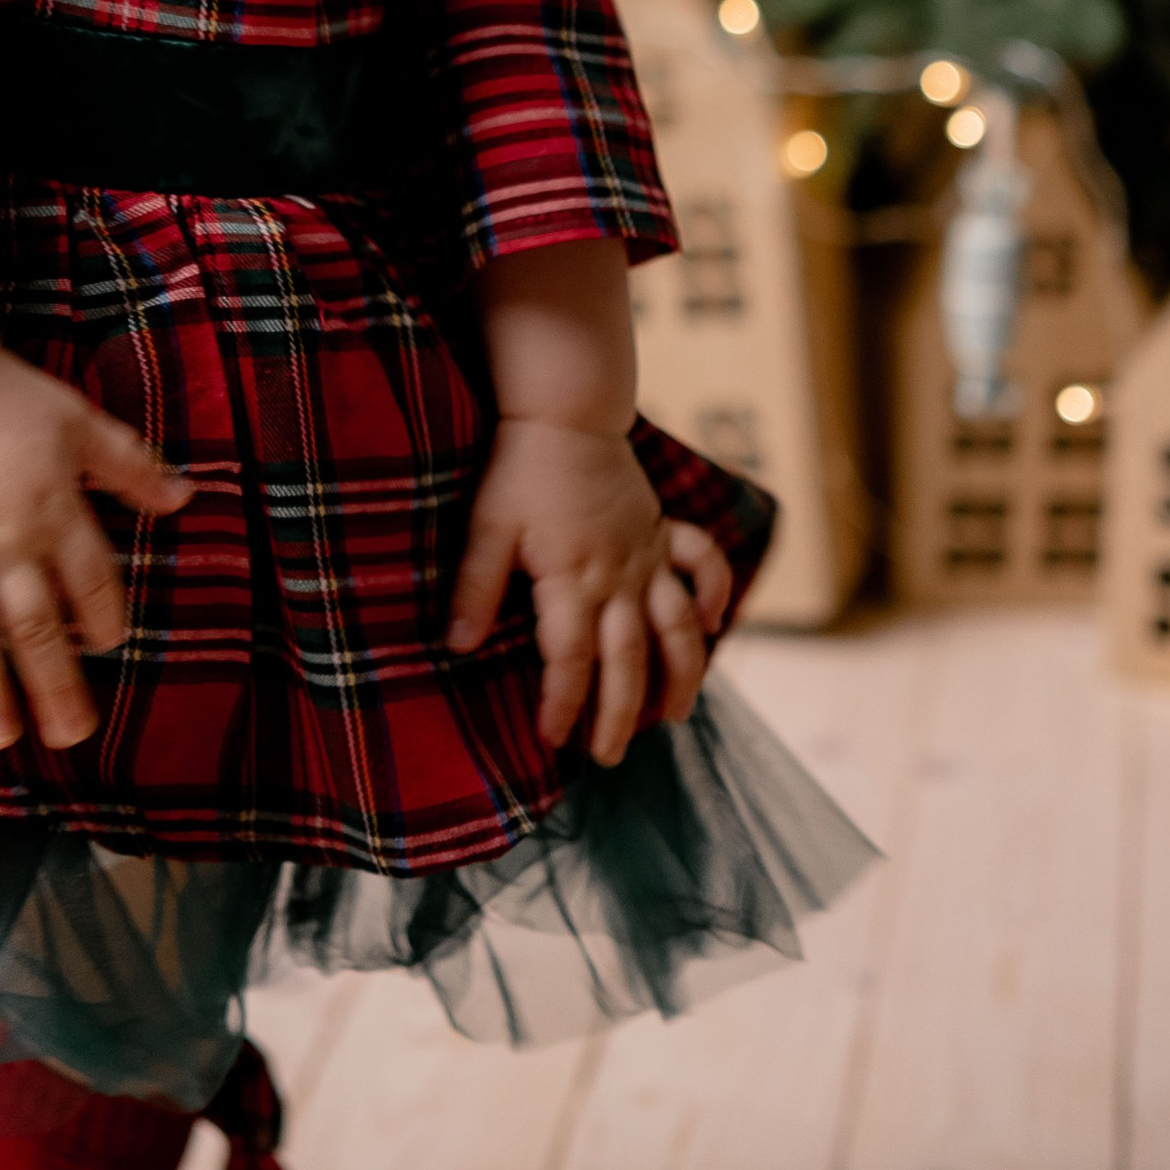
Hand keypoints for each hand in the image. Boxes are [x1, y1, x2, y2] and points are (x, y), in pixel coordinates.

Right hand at [0, 346, 191, 756]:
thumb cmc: (5, 396)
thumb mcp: (81, 423)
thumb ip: (132, 466)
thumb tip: (186, 496)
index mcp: (55, 514)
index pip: (92, 582)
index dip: (106, 618)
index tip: (109, 648)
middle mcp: (6, 542)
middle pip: (36, 624)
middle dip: (55, 683)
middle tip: (69, 737)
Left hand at [448, 411, 710, 767]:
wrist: (565, 412)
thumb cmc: (520, 470)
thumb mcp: (486, 527)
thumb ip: (474, 589)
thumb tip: (456, 649)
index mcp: (572, 579)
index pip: (571, 659)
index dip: (563, 704)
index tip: (553, 739)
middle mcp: (619, 576)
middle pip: (629, 659)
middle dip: (620, 714)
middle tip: (608, 757)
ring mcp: (648, 554)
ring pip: (678, 626)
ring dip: (681, 675)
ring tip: (673, 717)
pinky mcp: (663, 530)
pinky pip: (703, 563)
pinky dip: (714, 592)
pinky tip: (711, 623)